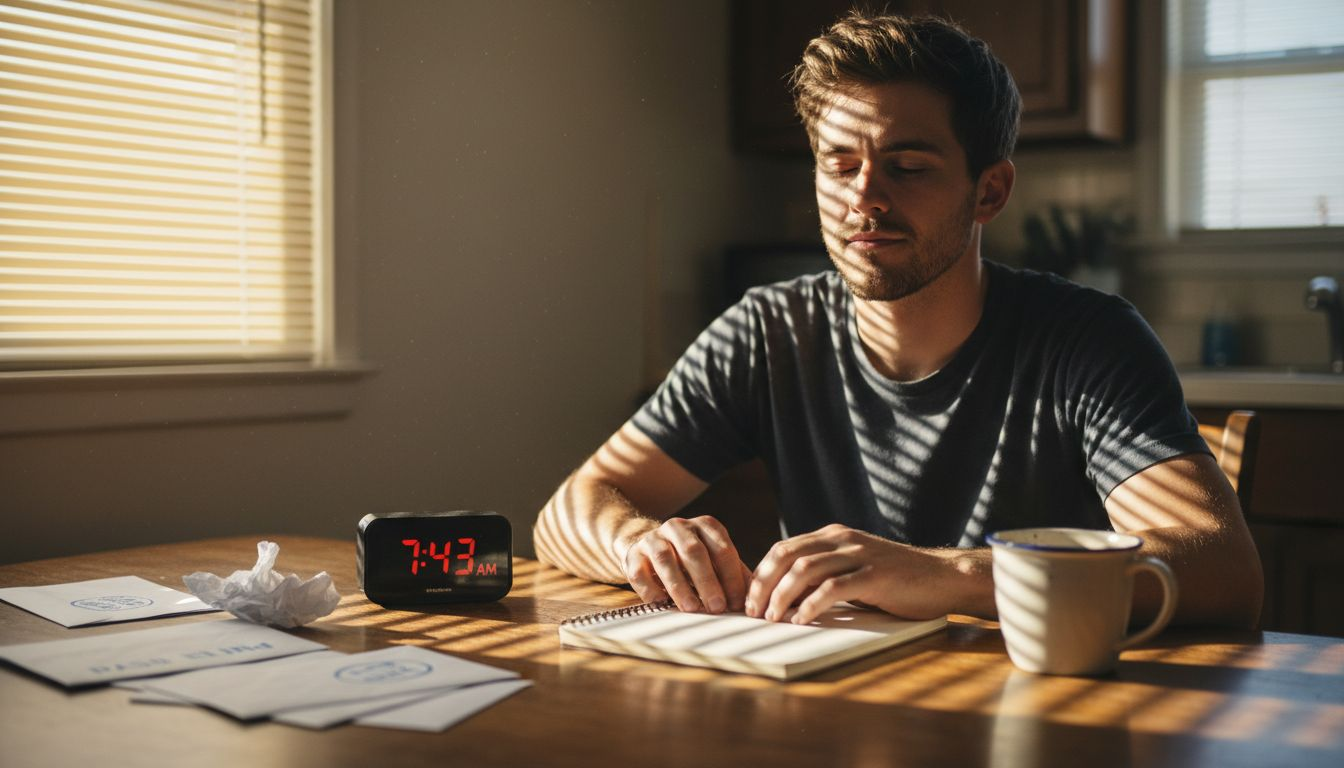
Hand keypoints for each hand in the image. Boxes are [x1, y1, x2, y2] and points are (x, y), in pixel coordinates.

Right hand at [620, 516, 752, 613]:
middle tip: (717, 607)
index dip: (731, 577)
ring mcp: (653, 538)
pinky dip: (650, 588)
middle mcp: (679, 526)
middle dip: (707, 582)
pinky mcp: (633, 553)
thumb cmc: (692, 560)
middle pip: (694, 552)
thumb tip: (756, 599)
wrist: (650, 547)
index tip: (737, 603)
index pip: (722, 549)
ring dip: (679, 586)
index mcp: (705, 526)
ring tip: (691, 608)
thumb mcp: (715, 560)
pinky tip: (661, 603)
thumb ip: (735, 575)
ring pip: (665, 559)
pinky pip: (639, 571)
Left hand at [746, 524, 962, 624]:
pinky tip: (801, 620)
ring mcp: (859, 555)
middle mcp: (842, 540)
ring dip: (782, 596)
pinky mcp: (874, 575)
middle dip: (764, 584)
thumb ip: (824, 573)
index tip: (749, 599)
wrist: (941, 577)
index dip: (761, 574)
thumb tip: (785, 595)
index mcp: (833, 536)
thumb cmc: (896, 580)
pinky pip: (833, 588)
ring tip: (772, 618)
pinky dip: (811, 605)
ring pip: (805, 570)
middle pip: (787, 556)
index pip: (783, 549)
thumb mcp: (853, 568)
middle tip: (753, 611)